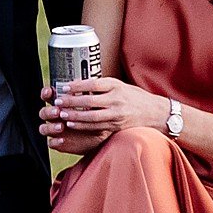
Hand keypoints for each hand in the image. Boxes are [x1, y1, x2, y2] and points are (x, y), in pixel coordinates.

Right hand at [39, 81, 102, 154]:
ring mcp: (57, 130)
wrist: (104, 133)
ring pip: (44, 128)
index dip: (46, 94)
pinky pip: (51, 142)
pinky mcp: (60, 142)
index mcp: (62, 105)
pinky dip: (55, 141)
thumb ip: (85, 94)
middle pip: (44, 112)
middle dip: (49, 111)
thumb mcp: (94, 103)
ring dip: (50, 126)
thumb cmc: (98, 115)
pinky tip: (62, 139)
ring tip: (61, 126)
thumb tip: (79, 81)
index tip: (50, 92)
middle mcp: (57, 117)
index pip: (49, 97)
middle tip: (58, 111)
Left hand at [48, 76, 168, 147]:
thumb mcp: (120, 85)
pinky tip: (72, 124)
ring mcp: (116, 115)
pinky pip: (96, 127)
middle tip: (58, 102)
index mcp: (116, 86)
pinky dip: (82, 126)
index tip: (64, 87)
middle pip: (89, 101)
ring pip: (91, 117)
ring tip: (61, 114)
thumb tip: (78, 85)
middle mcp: (117, 100)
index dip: (77, 86)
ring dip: (74, 116)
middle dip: (71, 102)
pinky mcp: (116, 126)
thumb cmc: (134, 97)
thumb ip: (102, 86)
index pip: (93, 84)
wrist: (155, 113)